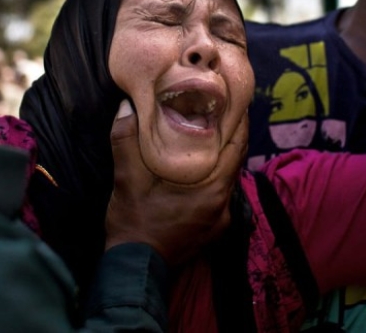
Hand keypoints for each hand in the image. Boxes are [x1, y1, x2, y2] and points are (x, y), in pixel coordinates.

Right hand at [105, 100, 246, 265]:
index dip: (239, 119)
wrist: (134, 270)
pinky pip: (218, 193)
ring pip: (226, 176)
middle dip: (228, 133)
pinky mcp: (212, 228)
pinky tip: (197, 165)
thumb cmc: (134, 224)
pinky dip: (212, 175)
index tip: (234, 96)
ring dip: (219, 155)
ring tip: (207, 130)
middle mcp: (224, 203)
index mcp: (213, 189)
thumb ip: (126, 140)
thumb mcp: (127, 179)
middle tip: (219, 107)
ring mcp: (220, 219)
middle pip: (234, 158)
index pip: (237, 145)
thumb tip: (126, 106)